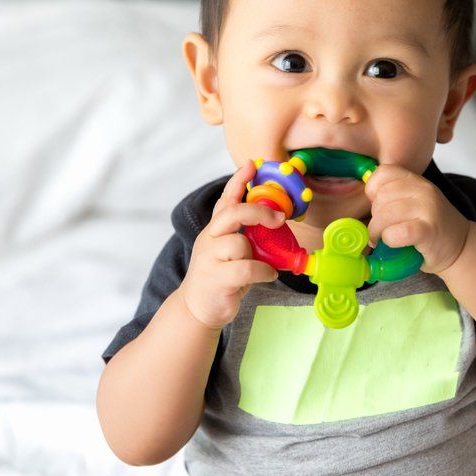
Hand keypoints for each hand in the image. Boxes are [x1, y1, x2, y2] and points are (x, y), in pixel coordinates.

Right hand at [180, 160, 286, 329]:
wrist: (197, 308)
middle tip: (279, 218)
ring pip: (239, 243)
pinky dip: (263, 271)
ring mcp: (209, 259)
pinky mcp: (215, 279)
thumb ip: (244, 236)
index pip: (225, 200)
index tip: (250, 166)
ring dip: (259, 255)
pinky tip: (268, 275)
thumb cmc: (220, 277)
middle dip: (258, 211)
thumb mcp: (229, 251)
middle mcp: (209, 240)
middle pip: (232, 214)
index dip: (237, 182)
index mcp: (214, 230)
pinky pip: (246, 268)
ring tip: (266, 265)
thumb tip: (275, 222)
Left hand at [363, 164, 471, 274]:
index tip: (376, 206)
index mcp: (417, 181)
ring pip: (386, 214)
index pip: (384, 172)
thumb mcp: (413, 202)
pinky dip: (390, 239)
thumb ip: (393, 196)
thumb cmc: (430, 226)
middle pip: (382, 196)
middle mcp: (424, 191)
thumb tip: (363, 200)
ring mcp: (429, 209)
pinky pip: (398, 232)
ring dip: (377, 231)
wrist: (460, 246)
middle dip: (374, 215)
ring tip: (380, 239)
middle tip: (379, 228)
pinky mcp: (429, 231)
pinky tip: (393, 243)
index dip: (372, 189)